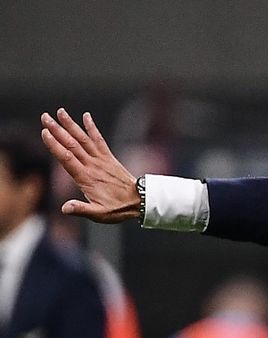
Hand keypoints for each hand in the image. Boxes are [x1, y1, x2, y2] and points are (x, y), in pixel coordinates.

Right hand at [41, 108, 138, 222]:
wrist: (140, 201)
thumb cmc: (118, 209)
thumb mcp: (99, 214)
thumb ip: (81, 209)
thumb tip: (64, 208)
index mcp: (86, 178)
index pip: (67, 158)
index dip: (55, 145)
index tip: (45, 132)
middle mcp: (93, 165)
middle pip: (72, 144)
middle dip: (57, 130)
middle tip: (44, 116)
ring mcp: (101, 160)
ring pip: (84, 139)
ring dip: (71, 125)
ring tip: (60, 112)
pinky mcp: (109, 158)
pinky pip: (99, 140)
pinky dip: (92, 128)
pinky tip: (86, 116)